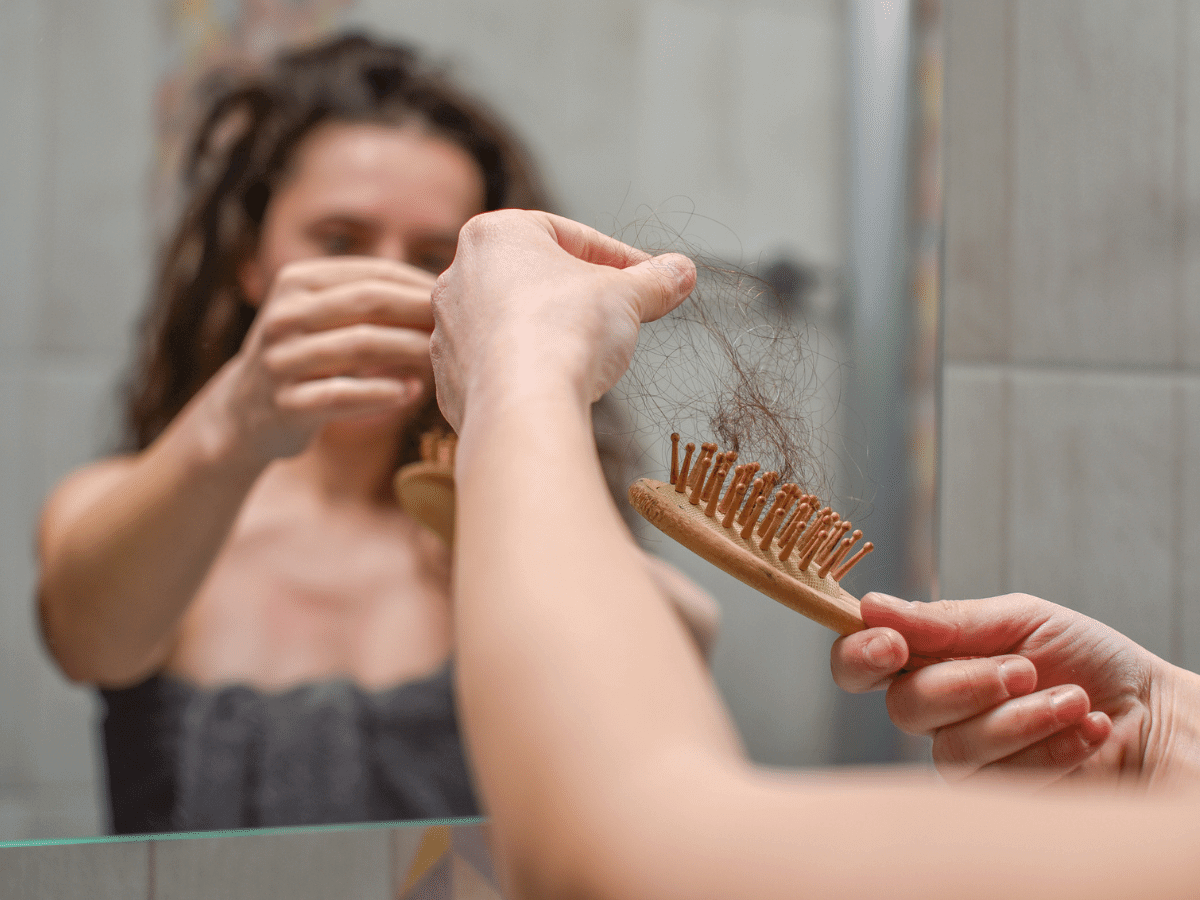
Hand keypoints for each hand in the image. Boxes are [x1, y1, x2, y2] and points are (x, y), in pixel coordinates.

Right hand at [211, 256, 436, 460]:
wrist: (245, 412)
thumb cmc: (306, 356)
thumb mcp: (322, 315)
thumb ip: (367, 298)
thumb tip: (444, 287)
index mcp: (296, 281)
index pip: (372, 273)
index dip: (419, 284)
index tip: (457, 298)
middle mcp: (284, 315)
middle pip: (368, 302)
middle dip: (418, 311)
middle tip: (458, 325)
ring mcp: (281, 360)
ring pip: (360, 346)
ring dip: (409, 350)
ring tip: (441, 358)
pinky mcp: (286, 405)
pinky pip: (343, 395)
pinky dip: (383, 393)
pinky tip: (412, 392)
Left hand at [429, 210, 694, 430]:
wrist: (523, 406)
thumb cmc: (566, 333)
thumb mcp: (627, 295)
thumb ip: (654, 280)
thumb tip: (681, 272)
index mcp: (494, 234)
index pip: (570, 236)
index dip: (618, 259)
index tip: (645, 278)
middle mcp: (458, 274)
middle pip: (535, 278)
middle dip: (578, 294)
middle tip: (618, 314)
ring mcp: (447, 328)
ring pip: (511, 322)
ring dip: (549, 332)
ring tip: (588, 354)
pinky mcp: (447, 377)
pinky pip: (495, 365)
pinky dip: (524, 370)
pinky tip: (554, 384)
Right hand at [831, 592, 1196, 786]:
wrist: (1156, 714)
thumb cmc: (1089, 660)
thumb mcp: (1020, 619)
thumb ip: (947, 620)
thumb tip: (872, 605)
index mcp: (931, 658)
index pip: (860, 662)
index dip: (859, 655)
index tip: (892, 644)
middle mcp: (938, 710)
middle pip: (904, 707)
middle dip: (968, 684)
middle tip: (1024, 669)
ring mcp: (966, 755)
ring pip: (952, 747)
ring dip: (1021, 719)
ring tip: (1072, 700)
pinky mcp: (998, 796)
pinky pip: (998, 778)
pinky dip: (1050, 747)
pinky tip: (1085, 732)